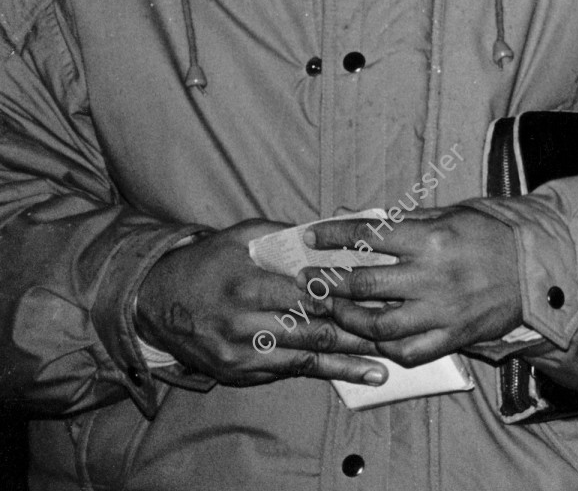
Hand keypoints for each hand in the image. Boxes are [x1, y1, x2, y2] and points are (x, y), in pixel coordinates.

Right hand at [134, 220, 386, 387]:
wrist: (153, 304)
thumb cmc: (205, 263)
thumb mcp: (240, 236)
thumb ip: (283, 234)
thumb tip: (329, 230)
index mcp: (249, 284)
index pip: (308, 293)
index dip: (346, 297)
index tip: (381, 297)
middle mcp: (244, 323)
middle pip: (312, 330)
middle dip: (357, 334)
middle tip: (395, 335)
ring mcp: (240, 353)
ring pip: (304, 359)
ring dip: (346, 364)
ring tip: (383, 368)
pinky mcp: (237, 373)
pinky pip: (285, 372)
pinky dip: (319, 373)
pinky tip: (348, 376)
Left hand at [303, 206, 522, 366]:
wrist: (542, 269)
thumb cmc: (497, 234)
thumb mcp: (456, 213)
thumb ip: (408, 218)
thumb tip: (362, 216)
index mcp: (433, 238)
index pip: (369, 235)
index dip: (334, 235)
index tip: (312, 235)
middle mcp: (432, 276)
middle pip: (362, 283)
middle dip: (328, 281)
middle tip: (310, 279)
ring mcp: (442, 311)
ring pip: (377, 324)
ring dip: (348, 318)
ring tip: (336, 309)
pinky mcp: (453, 337)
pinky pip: (407, 351)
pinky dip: (384, 346)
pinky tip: (372, 336)